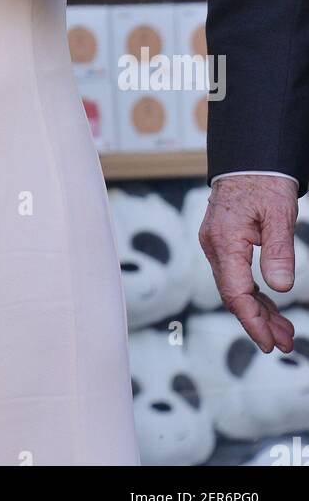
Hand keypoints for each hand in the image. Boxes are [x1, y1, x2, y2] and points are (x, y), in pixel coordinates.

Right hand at [198, 174, 298, 352]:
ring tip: (284, 331)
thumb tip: (280, 287)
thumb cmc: (263, 181)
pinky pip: (235, 275)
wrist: (248, 158)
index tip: (270, 343)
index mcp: (224, 241)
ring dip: (258, 310)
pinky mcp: (222, 242)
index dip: (252, 321)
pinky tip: (269, 305)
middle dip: (258, 322)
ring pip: (234, 287)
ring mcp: (216, 244)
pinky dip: (252, 293)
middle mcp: (214, 246)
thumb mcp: (279, 214)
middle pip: (233, 295)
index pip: (235, 292)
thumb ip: (278, 251)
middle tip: (285, 342)